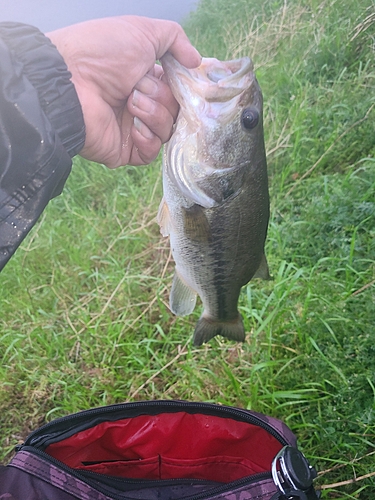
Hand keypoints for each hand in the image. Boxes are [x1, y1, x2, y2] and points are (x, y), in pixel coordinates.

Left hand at [47, 16, 200, 167]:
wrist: (70, 81)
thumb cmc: (102, 52)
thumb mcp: (144, 31)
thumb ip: (175, 39)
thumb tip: (196, 61)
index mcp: (147, 79)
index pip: (179, 91)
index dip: (184, 88)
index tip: (184, 82)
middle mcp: (141, 104)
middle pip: (176, 112)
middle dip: (162, 97)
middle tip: (138, 86)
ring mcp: (132, 129)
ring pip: (166, 131)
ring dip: (153, 114)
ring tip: (130, 102)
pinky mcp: (124, 151)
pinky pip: (150, 154)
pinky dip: (147, 139)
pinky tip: (133, 126)